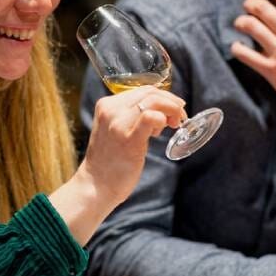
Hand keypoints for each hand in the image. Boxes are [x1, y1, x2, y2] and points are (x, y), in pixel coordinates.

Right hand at [49, 85, 184, 244]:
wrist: (96, 185)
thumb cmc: (110, 160)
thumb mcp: (115, 129)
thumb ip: (131, 117)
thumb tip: (160, 109)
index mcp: (107, 105)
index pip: (142, 90)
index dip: (163, 96)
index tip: (173, 109)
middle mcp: (111, 110)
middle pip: (150, 92)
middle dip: (171, 102)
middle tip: (179, 117)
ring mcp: (118, 123)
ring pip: (153, 100)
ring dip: (171, 109)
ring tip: (174, 124)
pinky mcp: (129, 139)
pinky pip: (152, 117)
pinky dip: (164, 120)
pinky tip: (162, 133)